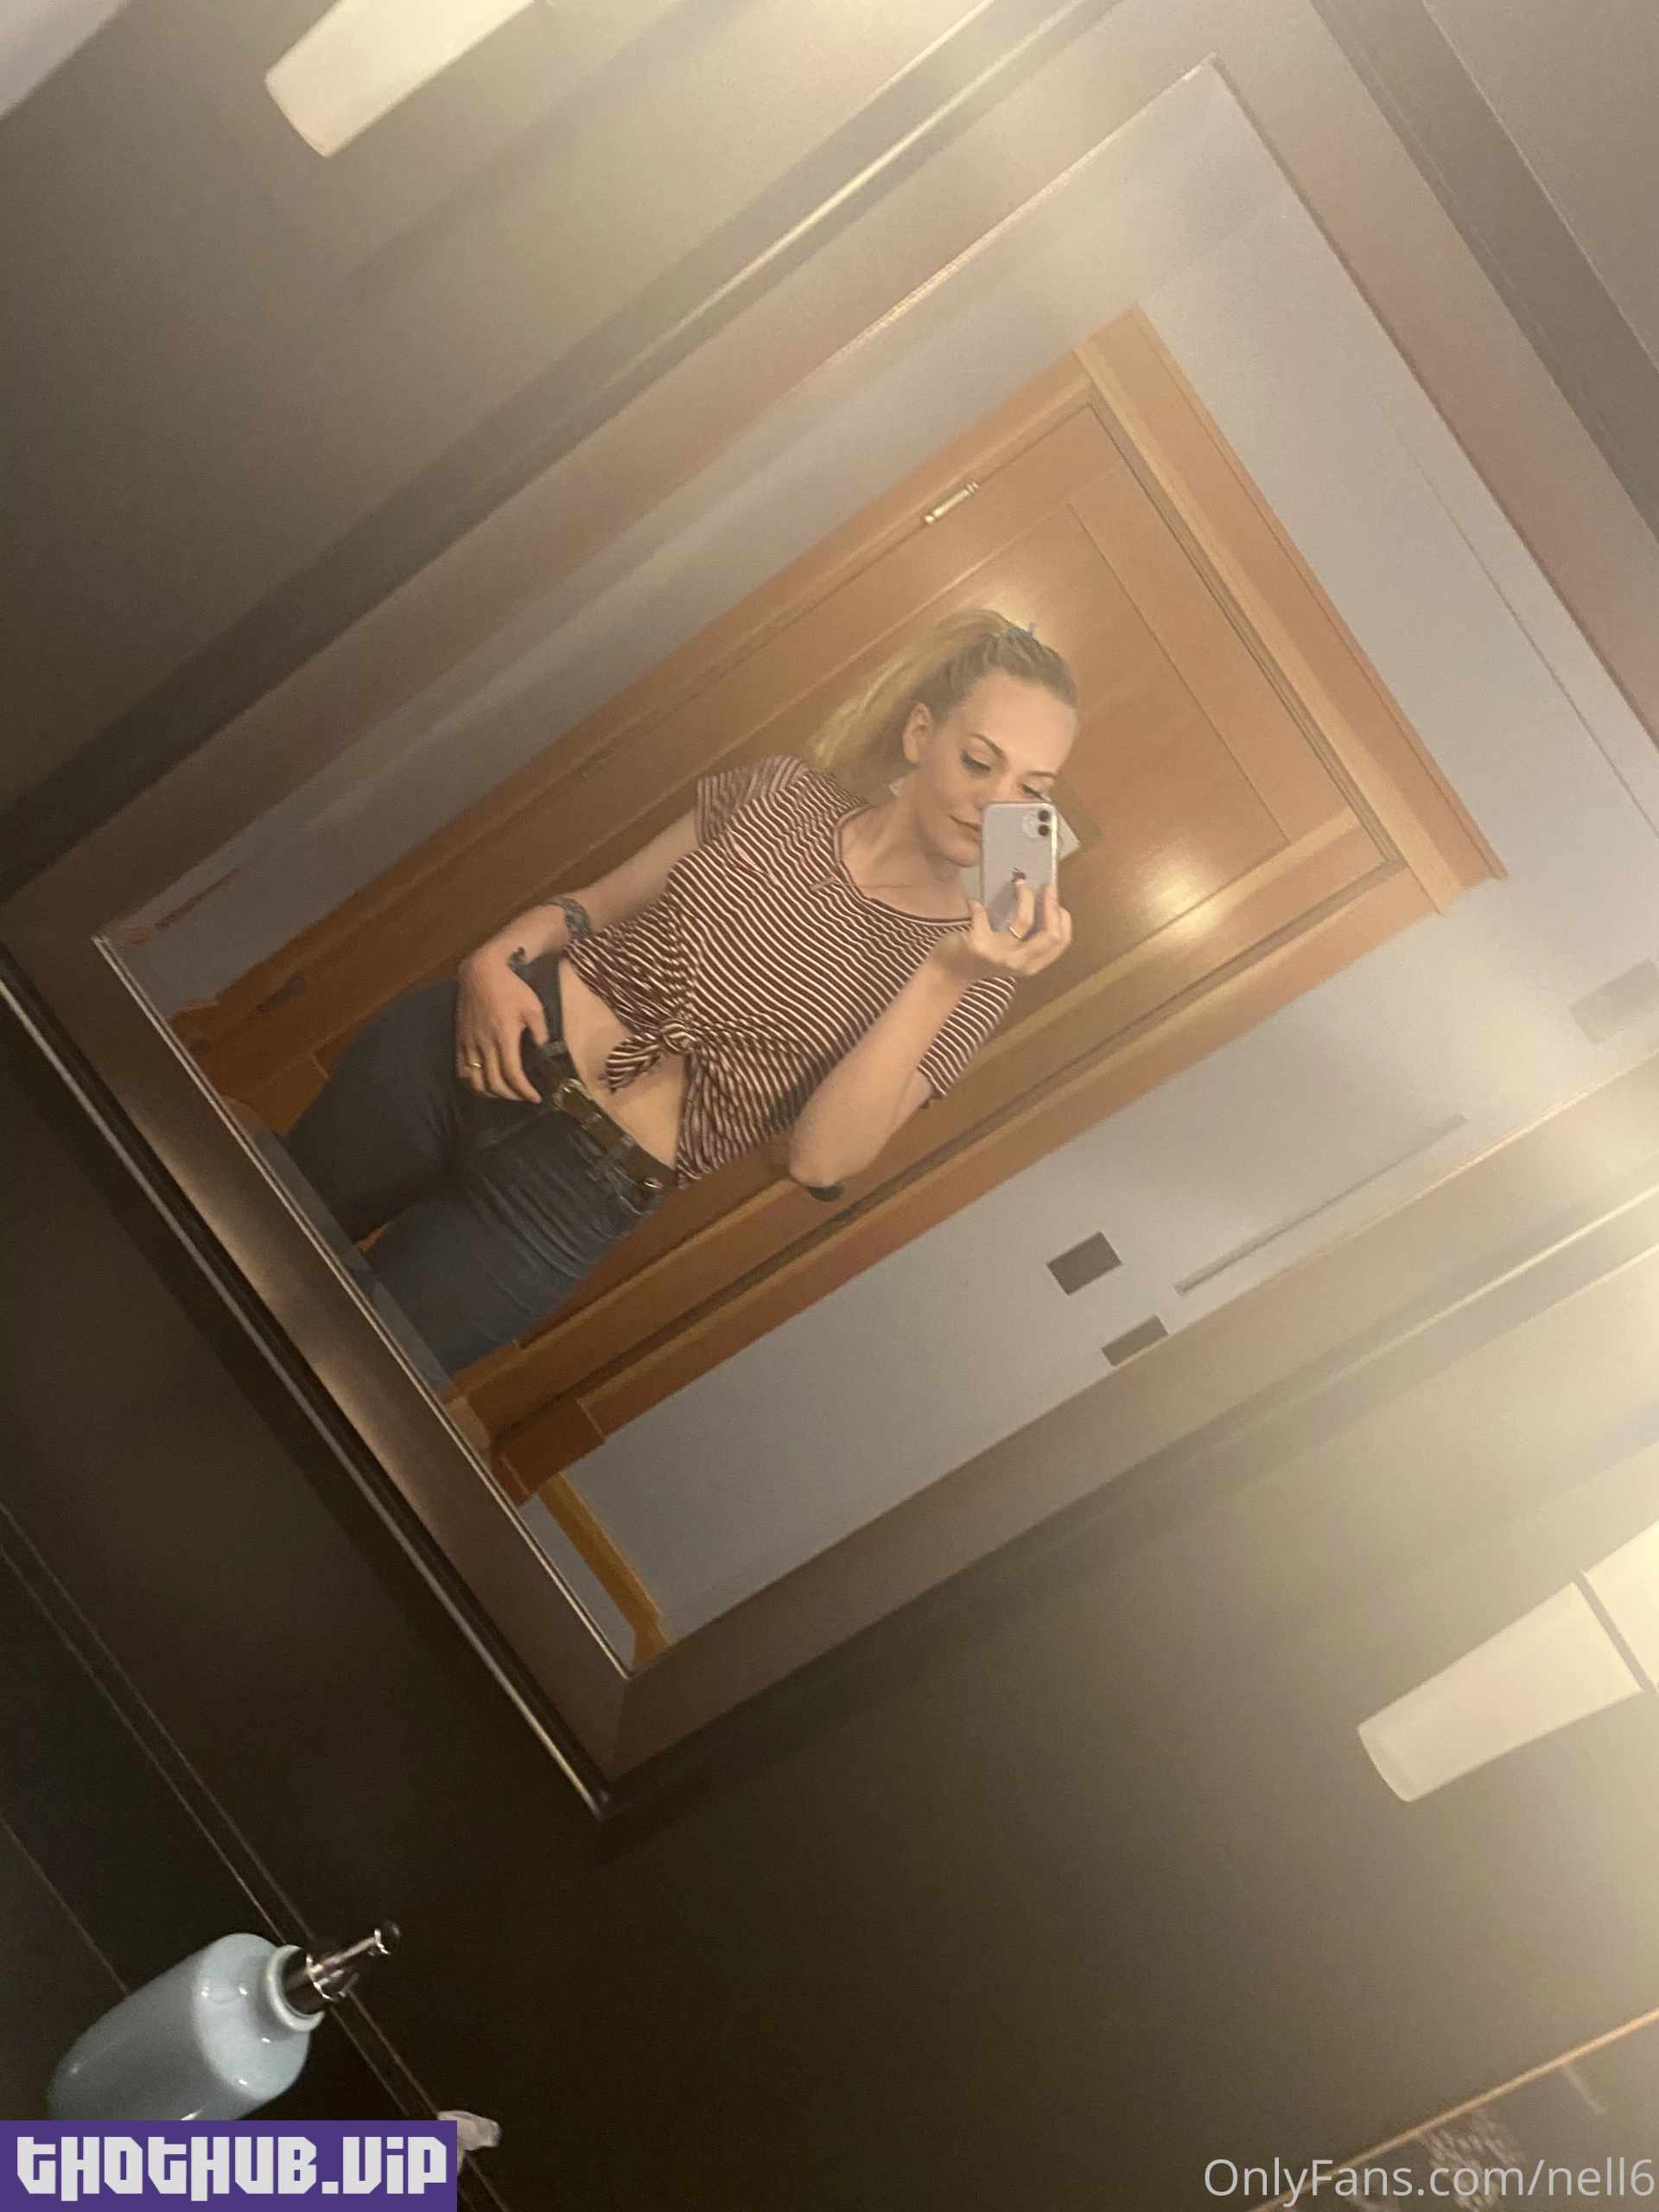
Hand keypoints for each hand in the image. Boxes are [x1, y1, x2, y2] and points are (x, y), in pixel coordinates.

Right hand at [454, 951, 548, 1102]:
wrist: (481, 973)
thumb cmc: (511, 988)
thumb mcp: (534, 1008)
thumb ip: (540, 1034)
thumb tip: (545, 1054)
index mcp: (504, 1038)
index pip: (513, 1076)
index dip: (524, 1092)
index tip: (535, 1097)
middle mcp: (484, 1045)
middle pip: (494, 1084)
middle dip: (511, 1096)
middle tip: (523, 1096)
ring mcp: (469, 1044)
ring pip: (475, 1082)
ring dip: (490, 1093)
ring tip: (504, 1093)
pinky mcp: (460, 1041)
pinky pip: (462, 1071)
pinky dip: (473, 1083)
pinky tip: (484, 1084)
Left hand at [931, 879, 1072, 985]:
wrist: (949, 973)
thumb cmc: (982, 957)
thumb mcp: (1011, 952)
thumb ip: (1026, 936)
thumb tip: (1040, 899)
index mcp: (1032, 964)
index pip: (1061, 941)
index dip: (1062, 918)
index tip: (1056, 899)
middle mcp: (1020, 963)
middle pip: (1050, 934)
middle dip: (1051, 905)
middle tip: (1047, 886)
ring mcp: (1000, 956)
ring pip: (1024, 922)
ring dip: (1024, 897)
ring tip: (1018, 883)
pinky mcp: (979, 946)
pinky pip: (983, 915)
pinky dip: (977, 905)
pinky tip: (973, 902)